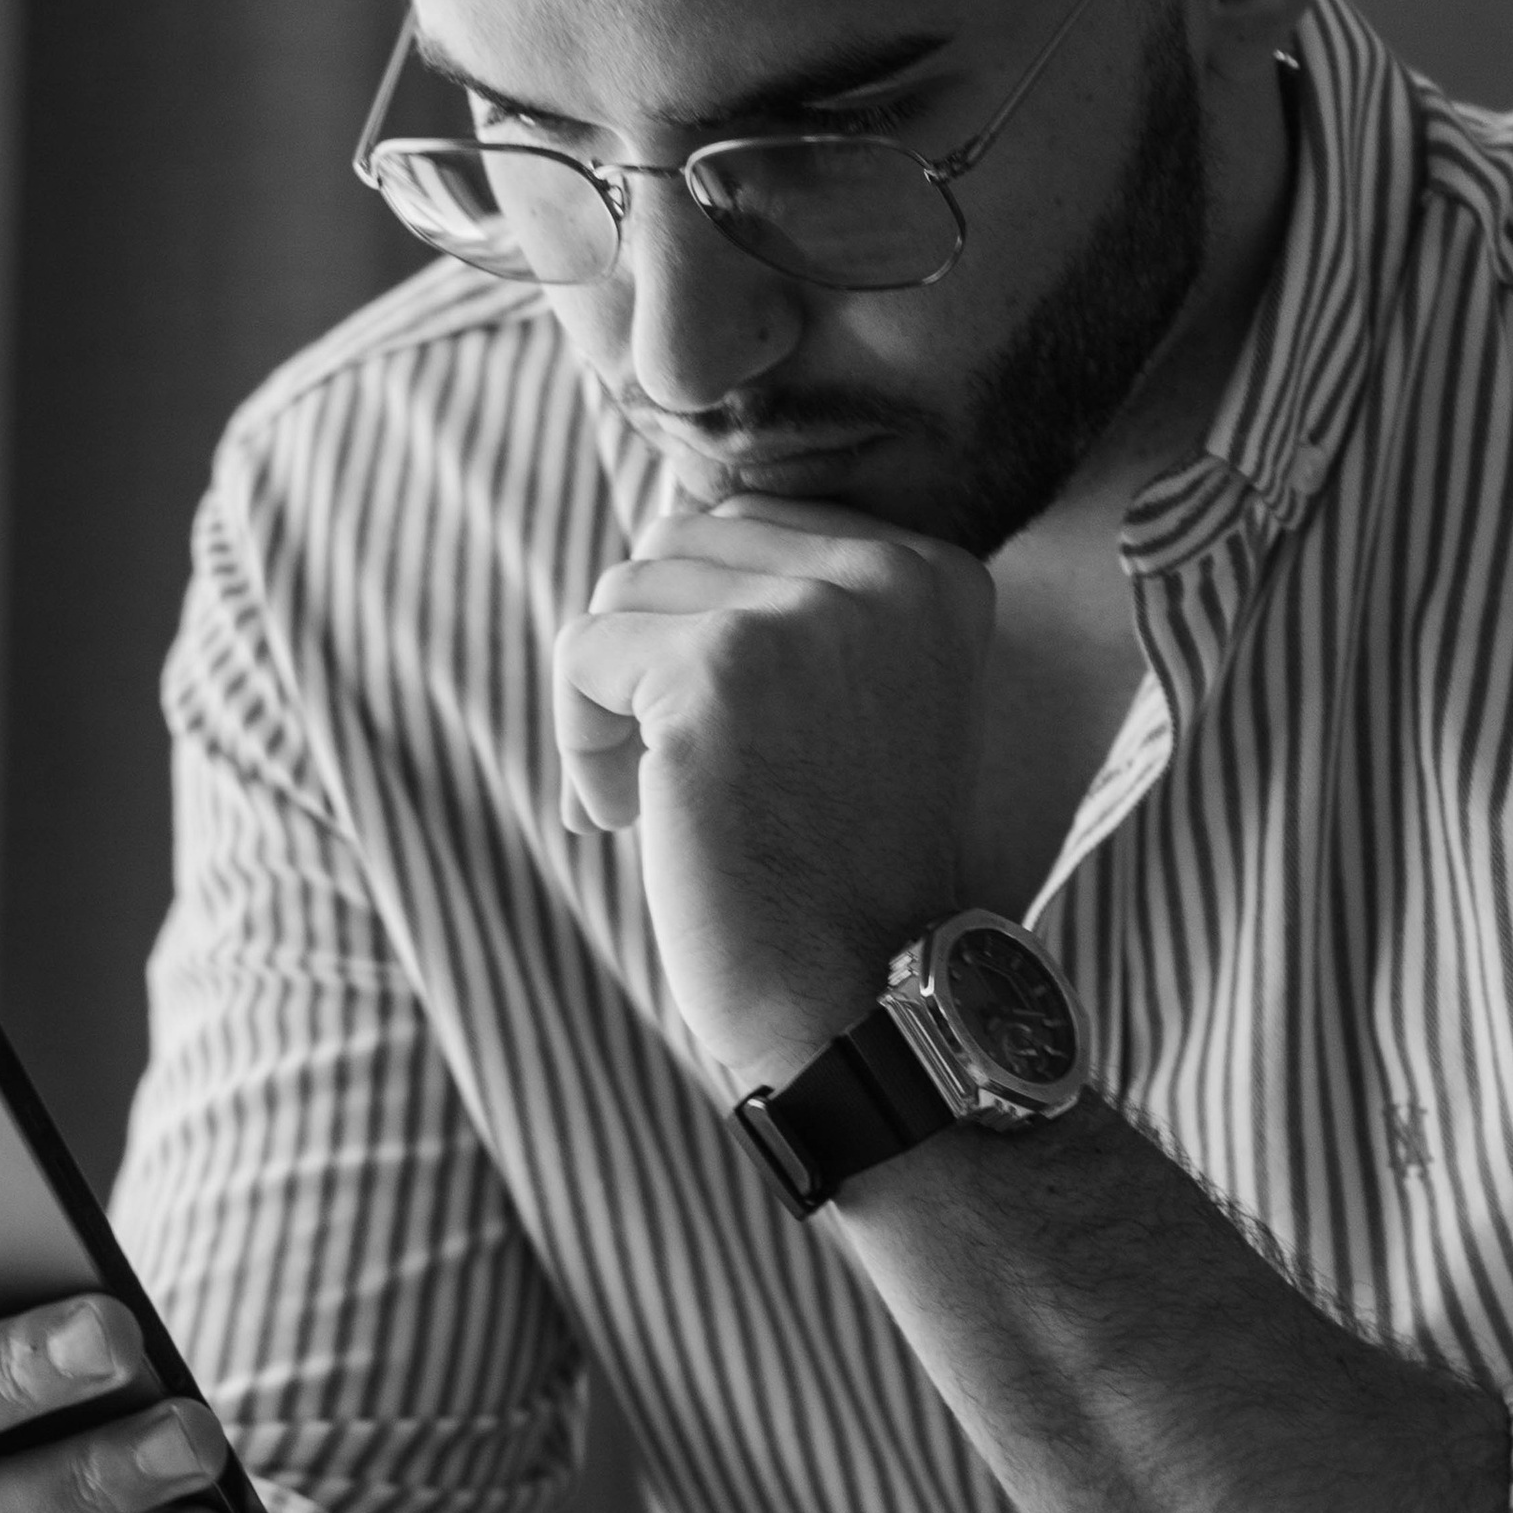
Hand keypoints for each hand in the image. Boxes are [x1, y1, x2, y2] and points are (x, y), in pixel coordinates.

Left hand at [552, 496, 993, 1085]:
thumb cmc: (847, 871)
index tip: (727, 737)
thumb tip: (666, 513)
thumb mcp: (863, 702)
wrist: (872, 1000)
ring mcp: (802, 615)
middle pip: (681, 542)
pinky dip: (578, 740)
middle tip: (672, 771)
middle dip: (651, 653)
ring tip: (650, 801)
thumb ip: (798, 604)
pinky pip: (581, 650)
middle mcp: (885, 573)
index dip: (707, 627)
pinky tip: (621, 821)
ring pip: (623, 588)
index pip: (753, 523)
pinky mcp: (717, 669)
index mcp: (934, 573)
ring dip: (611, 701)